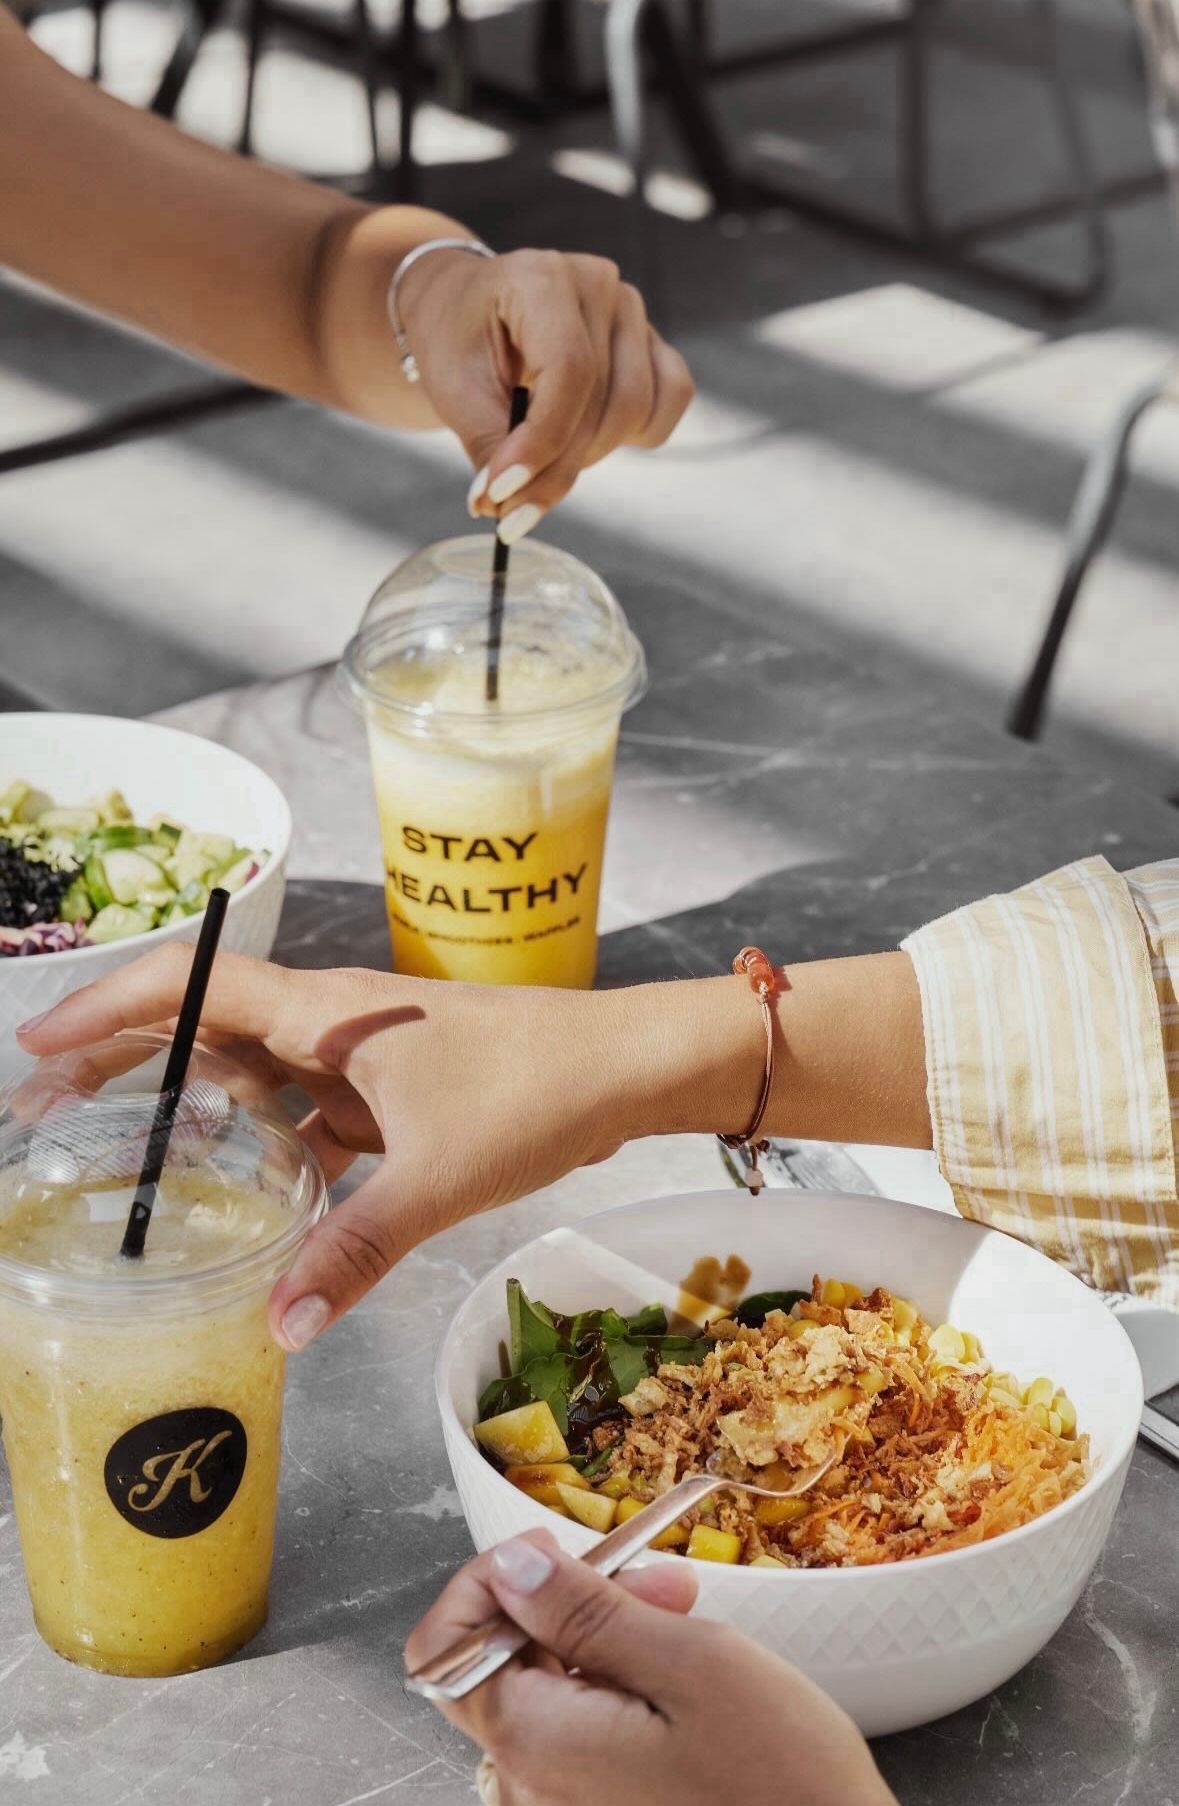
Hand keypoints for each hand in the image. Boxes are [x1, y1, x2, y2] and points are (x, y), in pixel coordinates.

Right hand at [16, 948, 634, 1349]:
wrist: (629, 1066)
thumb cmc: (537, 1092)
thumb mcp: (438, 1178)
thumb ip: (354, 1250)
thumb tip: (279, 1330)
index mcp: (329, 1013)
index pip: (190, 989)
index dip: (105, 1009)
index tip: (36, 1043)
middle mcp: (334, 1022)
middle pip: (204, 1027)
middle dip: (123, 1059)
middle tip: (46, 1110)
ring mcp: (363, 1054)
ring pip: (254, 1071)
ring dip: (189, 1100)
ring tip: (120, 1151)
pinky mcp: (393, 1088)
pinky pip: (305, 1110)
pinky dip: (263, 1139)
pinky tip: (243, 1189)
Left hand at [398, 246, 693, 538]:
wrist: (465, 310)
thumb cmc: (457, 339)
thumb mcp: (453, 388)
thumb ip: (486, 443)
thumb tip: (506, 506)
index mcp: (543, 278)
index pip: (570, 371)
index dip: (542, 442)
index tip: (504, 493)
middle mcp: (598, 285)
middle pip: (602, 402)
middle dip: (556, 468)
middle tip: (510, 509)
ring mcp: (632, 312)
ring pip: (635, 411)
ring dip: (588, 457)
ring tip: (541, 461)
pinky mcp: (651, 342)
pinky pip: (669, 400)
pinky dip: (634, 436)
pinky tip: (588, 439)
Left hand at [405, 1530, 896, 1805]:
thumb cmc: (780, 1780)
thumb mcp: (689, 1663)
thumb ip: (585, 1609)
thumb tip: (509, 1564)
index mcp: (534, 1745)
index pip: (445, 1648)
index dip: (486, 1583)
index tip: (551, 1549)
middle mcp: (531, 1788)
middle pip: (501, 1663)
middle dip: (568, 1598)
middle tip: (657, 1575)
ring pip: (550, 1690)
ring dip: (604, 1634)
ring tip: (683, 1610)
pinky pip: (583, 1731)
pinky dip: (619, 1683)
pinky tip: (680, 1665)